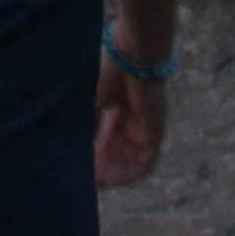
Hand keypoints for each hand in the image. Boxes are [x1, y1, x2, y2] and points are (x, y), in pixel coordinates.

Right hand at [93, 59, 168, 190]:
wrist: (133, 56)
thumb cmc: (112, 70)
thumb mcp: (94, 101)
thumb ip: (89, 126)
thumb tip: (78, 147)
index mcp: (125, 104)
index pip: (111, 135)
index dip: (96, 149)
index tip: (81, 160)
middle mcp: (138, 118)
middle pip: (121, 150)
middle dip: (103, 163)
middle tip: (86, 175)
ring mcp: (149, 127)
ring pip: (130, 160)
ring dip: (113, 172)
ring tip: (94, 179)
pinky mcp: (156, 134)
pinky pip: (144, 164)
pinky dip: (127, 174)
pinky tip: (108, 178)